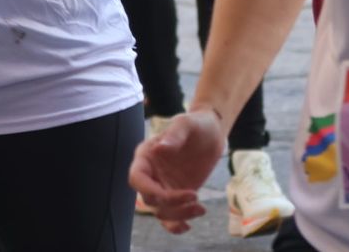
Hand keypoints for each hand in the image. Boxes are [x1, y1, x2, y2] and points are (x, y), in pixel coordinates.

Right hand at [127, 109, 226, 233]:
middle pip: (150, 198)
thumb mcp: (186, 123)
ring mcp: (163, 186)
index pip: (136, 179)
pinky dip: (176, 225)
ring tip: (200, 208)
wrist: (212, 133)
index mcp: (146, 156)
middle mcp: (151, 174)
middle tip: (195, 196)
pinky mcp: (177, 195)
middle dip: (170, 203)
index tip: (169, 194)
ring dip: (179, 215)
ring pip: (161, 211)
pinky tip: (187, 226)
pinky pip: (171, 216)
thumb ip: (174, 134)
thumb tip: (159, 148)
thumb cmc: (195, 124)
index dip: (148, 190)